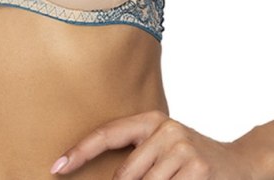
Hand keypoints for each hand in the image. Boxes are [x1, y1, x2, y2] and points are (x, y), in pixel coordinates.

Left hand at [49, 110, 255, 177]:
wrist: (238, 163)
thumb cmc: (189, 159)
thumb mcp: (162, 147)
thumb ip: (137, 154)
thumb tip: (105, 174)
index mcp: (151, 119)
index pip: (106, 134)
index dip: (80, 151)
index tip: (57, 166)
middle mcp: (165, 129)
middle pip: (125, 174)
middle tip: (152, 179)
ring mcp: (182, 148)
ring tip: (171, 179)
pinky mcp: (196, 169)